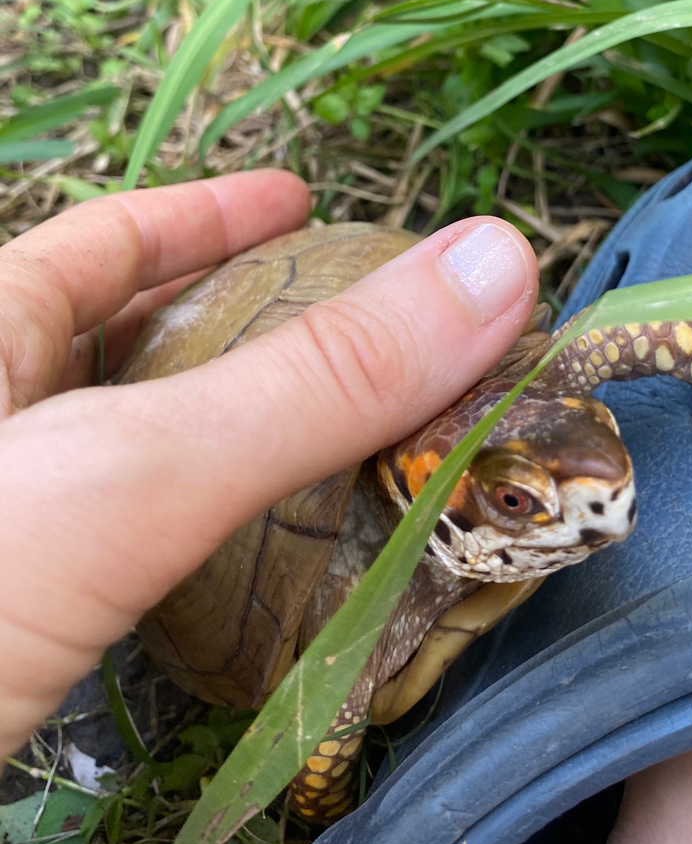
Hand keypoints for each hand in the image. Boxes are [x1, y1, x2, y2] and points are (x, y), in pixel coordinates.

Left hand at [0, 171, 536, 757]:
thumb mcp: (117, 476)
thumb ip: (307, 385)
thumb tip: (492, 266)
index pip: (101, 246)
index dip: (210, 214)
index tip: (303, 197)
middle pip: (127, 353)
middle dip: (245, 328)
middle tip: (356, 330)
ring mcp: (14, 548)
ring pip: (141, 467)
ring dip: (240, 447)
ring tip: (340, 436)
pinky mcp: (26, 646)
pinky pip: (138, 570)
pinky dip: (215, 556)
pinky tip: (268, 568)